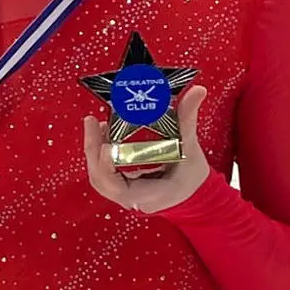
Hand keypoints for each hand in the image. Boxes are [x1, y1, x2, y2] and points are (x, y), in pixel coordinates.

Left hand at [81, 85, 210, 213]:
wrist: (194, 193)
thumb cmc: (192, 176)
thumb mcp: (191, 149)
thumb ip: (187, 120)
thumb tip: (197, 91)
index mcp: (150, 195)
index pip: (119, 187)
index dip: (107, 166)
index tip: (106, 143)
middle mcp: (133, 198)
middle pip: (102, 180)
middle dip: (93, 151)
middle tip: (92, 122)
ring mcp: (125, 193)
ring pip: (100, 177)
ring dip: (93, 151)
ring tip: (95, 125)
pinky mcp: (121, 185)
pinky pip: (104, 174)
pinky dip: (99, 155)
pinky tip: (103, 134)